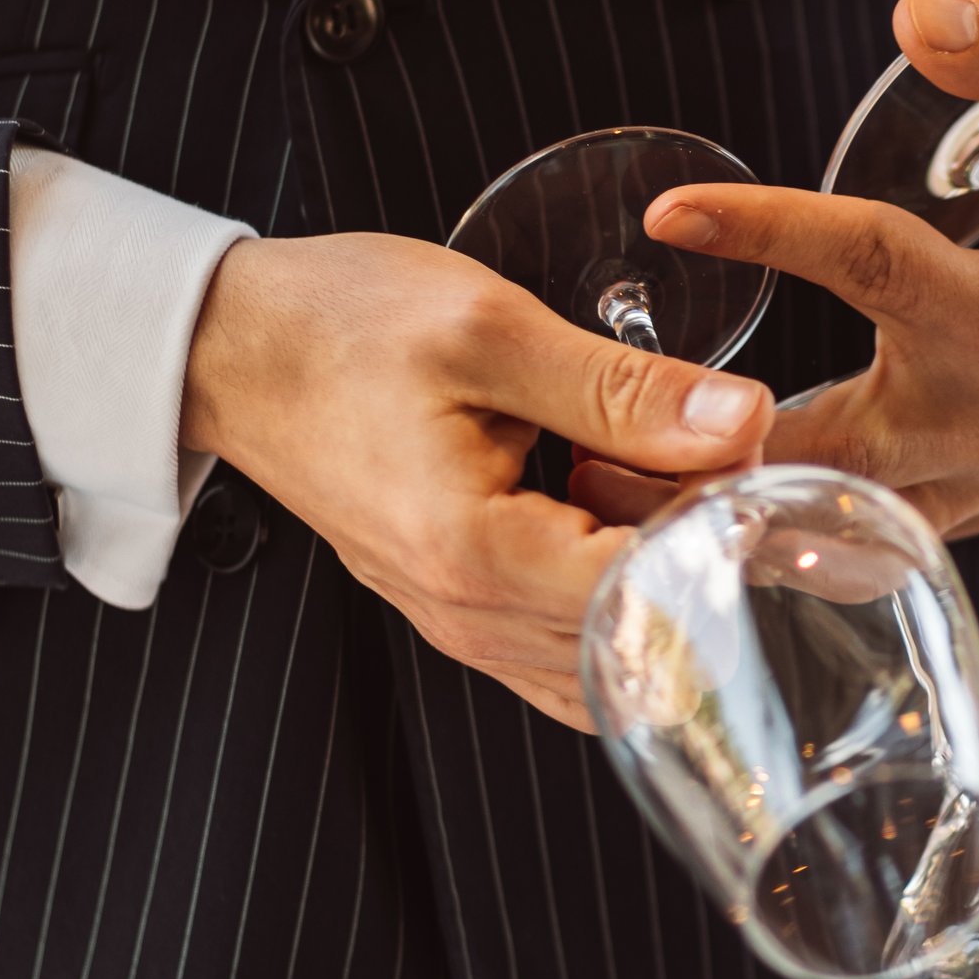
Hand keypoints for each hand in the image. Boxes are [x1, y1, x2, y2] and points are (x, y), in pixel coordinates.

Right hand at [181, 232, 771, 726]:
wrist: (230, 348)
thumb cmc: (337, 327)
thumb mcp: (490, 329)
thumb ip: (623, 388)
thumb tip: (741, 422)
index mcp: (478, 556)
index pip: (656, 594)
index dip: (725, 531)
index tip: (748, 457)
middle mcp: (469, 617)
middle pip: (647, 634)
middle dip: (704, 549)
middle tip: (715, 444)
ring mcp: (462, 624)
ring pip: (614, 650)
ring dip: (661, 570)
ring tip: (662, 468)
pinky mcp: (461, 607)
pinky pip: (569, 641)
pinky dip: (615, 587)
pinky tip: (617, 504)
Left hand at [639, 0, 978, 538]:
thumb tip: (918, 16)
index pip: (879, 268)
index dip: (772, 231)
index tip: (671, 211)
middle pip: (818, 449)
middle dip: (701, 457)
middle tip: (575, 446)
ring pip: (829, 516)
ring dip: (723, 509)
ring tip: (599, 491)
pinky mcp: (971, 503)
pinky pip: (860, 534)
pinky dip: (779, 527)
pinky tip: (697, 512)